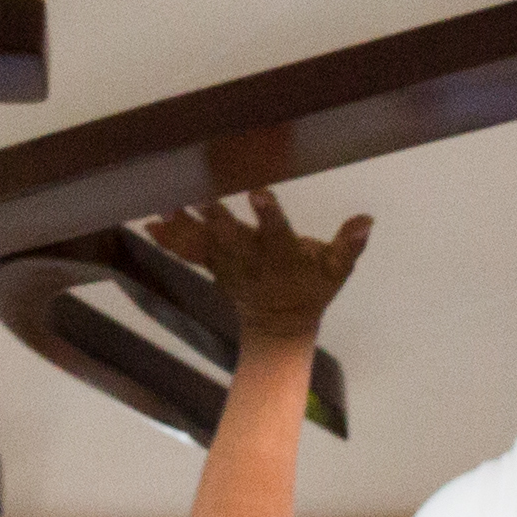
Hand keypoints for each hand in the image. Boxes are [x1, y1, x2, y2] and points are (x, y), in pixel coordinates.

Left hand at [144, 191, 369, 346]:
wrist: (281, 323)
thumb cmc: (313, 288)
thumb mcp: (337, 270)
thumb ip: (349, 245)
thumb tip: (368, 219)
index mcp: (282, 254)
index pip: (276, 231)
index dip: (268, 214)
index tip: (257, 193)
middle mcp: (251, 258)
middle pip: (231, 236)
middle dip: (214, 216)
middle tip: (197, 194)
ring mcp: (227, 263)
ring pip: (203, 242)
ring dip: (182, 226)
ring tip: (161, 204)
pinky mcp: (212, 264)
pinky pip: (188, 251)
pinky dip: (169, 239)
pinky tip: (148, 222)